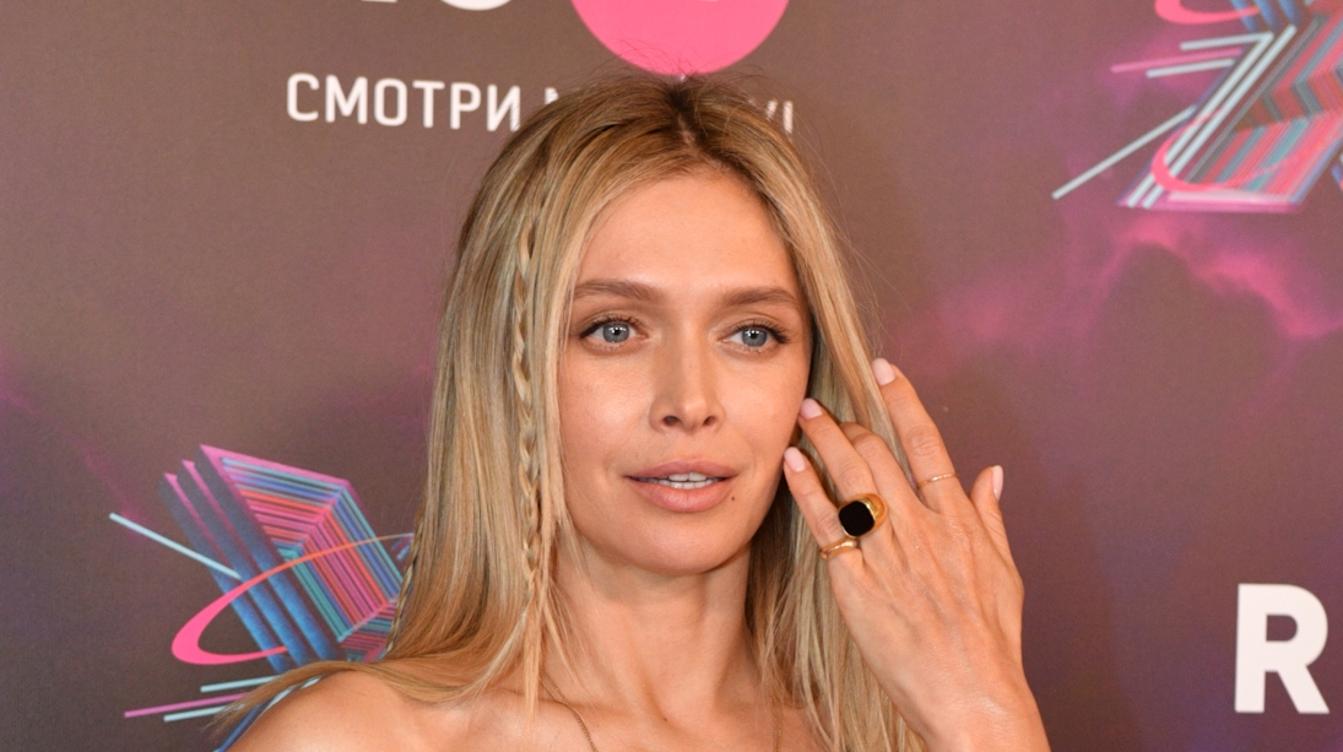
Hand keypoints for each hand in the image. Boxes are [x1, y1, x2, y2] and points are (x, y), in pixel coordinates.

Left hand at [781, 357, 1048, 751]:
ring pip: (851, 478)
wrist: (972, 694)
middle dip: (848, 423)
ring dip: (823, 440)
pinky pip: (827, 523)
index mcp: (959, 520)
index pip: (927, 443)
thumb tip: (992, 472)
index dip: (903, 400)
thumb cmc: (990, 640)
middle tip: (823, 406)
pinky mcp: (857, 581)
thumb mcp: (1005, 573)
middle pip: (879, 453)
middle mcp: (922, 526)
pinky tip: (791, 463)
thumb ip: (991, 517)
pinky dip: (808, 488)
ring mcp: (888, 551)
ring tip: (802, 416)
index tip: (883, 369)